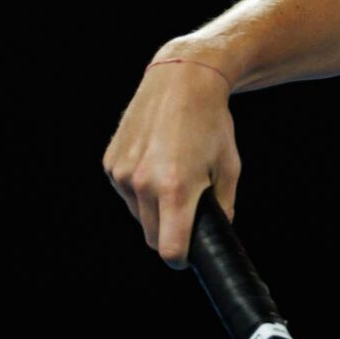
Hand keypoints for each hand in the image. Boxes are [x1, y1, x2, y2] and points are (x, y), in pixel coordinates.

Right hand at [104, 56, 242, 268]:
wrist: (182, 80)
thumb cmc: (211, 124)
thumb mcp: (229, 165)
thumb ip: (223, 205)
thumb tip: (217, 232)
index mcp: (176, 188)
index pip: (169, 248)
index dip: (180, 257)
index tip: (187, 255)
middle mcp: (143, 184)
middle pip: (152, 236)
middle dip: (169, 232)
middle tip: (187, 211)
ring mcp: (123, 174)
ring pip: (137, 215)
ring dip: (153, 208)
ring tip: (174, 174)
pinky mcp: (110, 164)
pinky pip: (125, 192)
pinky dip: (139, 188)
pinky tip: (156, 161)